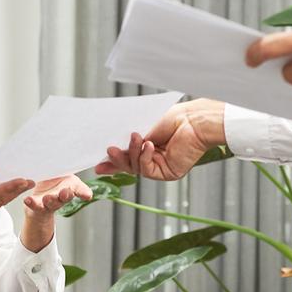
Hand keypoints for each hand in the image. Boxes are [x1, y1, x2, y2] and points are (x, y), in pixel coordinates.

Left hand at [23, 175, 91, 215]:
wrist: (41, 194)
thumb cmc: (58, 186)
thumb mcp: (72, 184)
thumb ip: (80, 189)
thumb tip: (89, 195)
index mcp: (68, 190)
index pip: (74, 191)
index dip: (77, 192)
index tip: (78, 193)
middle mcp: (58, 198)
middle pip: (61, 198)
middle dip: (63, 196)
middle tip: (64, 194)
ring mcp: (47, 202)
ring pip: (49, 202)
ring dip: (49, 201)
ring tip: (47, 198)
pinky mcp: (36, 204)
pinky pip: (33, 204)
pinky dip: (31, 203)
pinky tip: (28, 200)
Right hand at [96, 99, 225, 181]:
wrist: (193, 120)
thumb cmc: (173, 118)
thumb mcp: (142, 127)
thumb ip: (127, 139)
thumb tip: (109, 148)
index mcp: (147, 146)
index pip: (127, 157)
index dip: (112, 162)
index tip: (97, 165)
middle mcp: (153, 159)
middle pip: (129, 165)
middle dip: (118, 159)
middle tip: (110, 150)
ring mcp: (160, 167)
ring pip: (136, 168)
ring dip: (133, 153)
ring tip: (135, 138)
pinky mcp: (168, 173)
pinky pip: (148, 170)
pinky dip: (145, 157)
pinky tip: (149, 145)